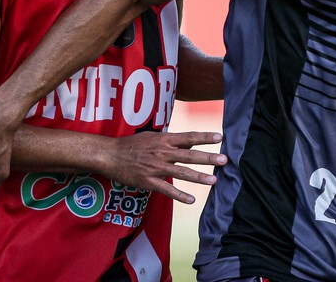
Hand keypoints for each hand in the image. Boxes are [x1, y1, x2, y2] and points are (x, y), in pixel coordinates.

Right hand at [98, 131, 227, 204]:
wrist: (111, 155)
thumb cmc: (133, 144)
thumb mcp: (153, 137)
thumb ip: (172, 141)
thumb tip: (190, 141)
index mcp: (164, 140)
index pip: (189, 137)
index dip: (204, 137)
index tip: (220, 137)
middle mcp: (163, 153)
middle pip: (189, 155)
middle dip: (208, 158)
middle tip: (224, 160)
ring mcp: (156, 168)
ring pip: (181, 173)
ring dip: (199, 177)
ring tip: (214, 180)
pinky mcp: (149, 181)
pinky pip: (167, 189)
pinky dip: (180, 195)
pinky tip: (191, 200)